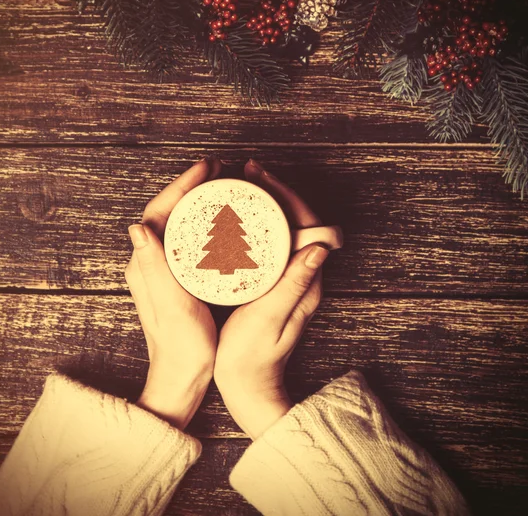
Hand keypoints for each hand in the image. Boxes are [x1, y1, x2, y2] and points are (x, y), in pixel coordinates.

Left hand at [125, 157, 221, 428]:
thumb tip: (138, 227)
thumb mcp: (171, 306)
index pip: (158, 212)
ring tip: (219, 187)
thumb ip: (154, 268)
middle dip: (189, 187)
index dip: (181, 186)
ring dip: (194, 201)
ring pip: (177, 224)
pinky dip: (201, 223)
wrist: (182, 377)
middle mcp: (149, 264)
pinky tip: (219, 222)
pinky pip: (186, 240)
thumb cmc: (182, 347)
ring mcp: (162, 271)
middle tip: (217, 171)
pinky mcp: (176, 280)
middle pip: (166, 212)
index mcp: (146, 266)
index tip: (206, 169)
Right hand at [214, 159, 342, 439]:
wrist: (248, 386)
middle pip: (298, 220)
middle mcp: (303, 276)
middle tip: (249, 172)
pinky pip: (273, 242)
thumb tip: (319, 247)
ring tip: (244, 185)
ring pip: (285, 228)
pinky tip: (240, 217)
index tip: (263, 179)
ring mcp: (289, 279)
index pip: (308, 225)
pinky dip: (260, 223)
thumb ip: (294, 283)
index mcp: (306, 281)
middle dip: (277, 192)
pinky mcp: (275, 283)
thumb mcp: (269, 318)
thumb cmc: (252, 357)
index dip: (288, 196)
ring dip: (269, 203)